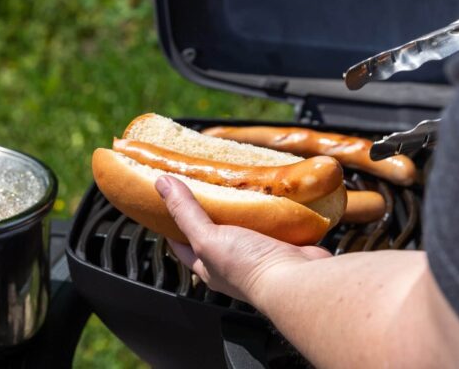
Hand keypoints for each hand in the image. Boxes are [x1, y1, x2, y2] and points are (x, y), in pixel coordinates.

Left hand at [155, 175, 330, 306]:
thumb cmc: (249, 268)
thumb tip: (161, 184)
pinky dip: (268, 206)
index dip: (172, 224)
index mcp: (209, 266)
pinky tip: (267, 190)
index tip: (168, 201)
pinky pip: (272, 220)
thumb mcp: (207, 237)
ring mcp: (259, 250)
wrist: (297, 279)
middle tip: (204, 182)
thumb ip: (186, 212)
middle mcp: (232, 260)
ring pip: (244, 223)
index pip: (182, 244)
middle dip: (209, 208)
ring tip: (235, 180)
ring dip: (241, 205)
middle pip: (214, 230)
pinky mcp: (283, 242)